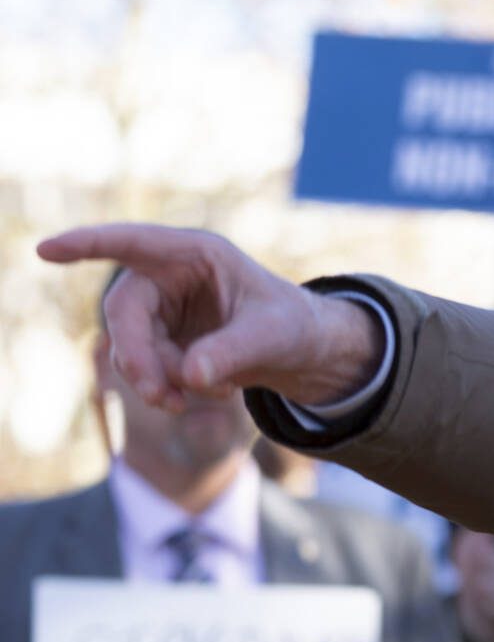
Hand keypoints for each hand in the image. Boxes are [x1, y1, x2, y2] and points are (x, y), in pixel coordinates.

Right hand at [37, 224, 381, 407]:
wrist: (298, 350)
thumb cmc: (292, 326)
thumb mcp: (274, 336)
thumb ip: (233, 352)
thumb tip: (188, 376)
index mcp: (197, 254)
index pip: (134, 243)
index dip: (88, 244)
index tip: (46, 248)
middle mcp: (170, 275)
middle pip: (125, 313)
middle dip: (140, 358)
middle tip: (164, 398)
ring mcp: (159, 308)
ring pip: (129, 346)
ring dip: (157, 380)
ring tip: (210, 397)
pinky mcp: (157, 338)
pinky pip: (142, 366)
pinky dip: (167, 387)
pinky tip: (207, 395)